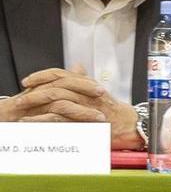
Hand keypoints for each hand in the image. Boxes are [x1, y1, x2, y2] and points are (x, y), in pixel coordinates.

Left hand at [16, 68, 140, 148]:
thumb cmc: (113, 109)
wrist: (129, 124)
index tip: (27, 81)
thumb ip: (84, 80)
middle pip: (56, 84)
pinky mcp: (85, 119)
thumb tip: (76, 67)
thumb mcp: (98, 91)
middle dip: (34, 91)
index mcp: (87, 83)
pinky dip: (44, 119)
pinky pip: (61, 117)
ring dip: (37, 105)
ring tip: (22, 113)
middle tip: (20, 99)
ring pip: (57, 98)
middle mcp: (86, 91)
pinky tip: (33, 122)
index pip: (61, 73)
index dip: (42, 75)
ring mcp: (86, 104)